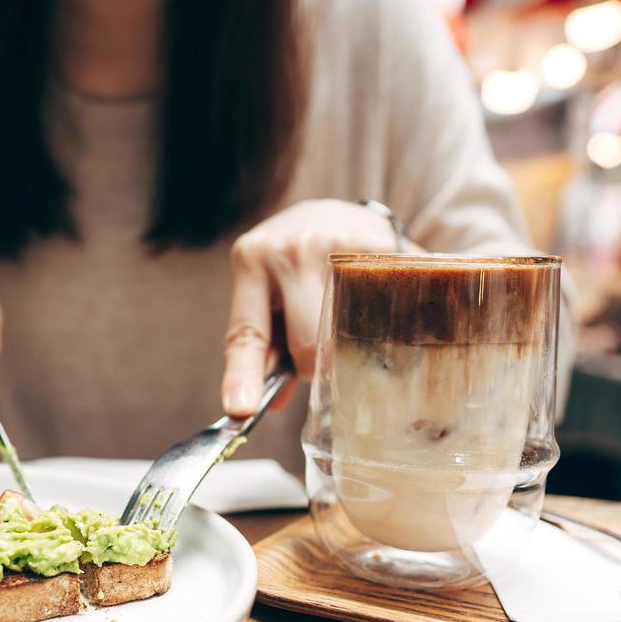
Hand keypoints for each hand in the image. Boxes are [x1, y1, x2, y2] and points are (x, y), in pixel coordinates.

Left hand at [221, 199, 402, 416]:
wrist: (334, 211)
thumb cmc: (291, 267)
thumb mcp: (266, 296)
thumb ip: (265, 348)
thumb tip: (270, 402)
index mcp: (251, 261)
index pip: (248, 333)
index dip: (243, 376)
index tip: (241, 410)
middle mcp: (290, 250)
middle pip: (306, 345)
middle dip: (310, 364)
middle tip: (316, 349)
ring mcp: (335, 244)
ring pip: (344, 333)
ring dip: (343, 346)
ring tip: (342, 321)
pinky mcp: (377, 245)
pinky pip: (379, 311)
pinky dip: (377, 324)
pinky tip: (373, 307)